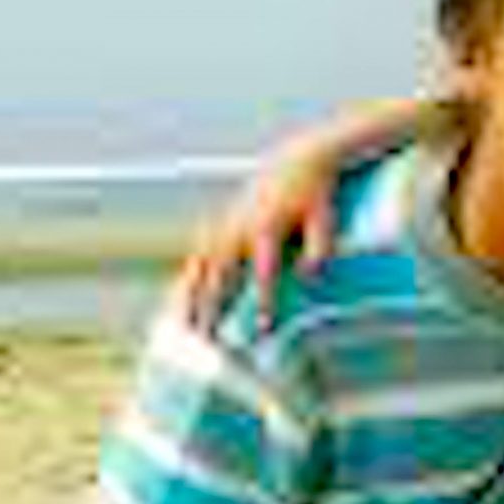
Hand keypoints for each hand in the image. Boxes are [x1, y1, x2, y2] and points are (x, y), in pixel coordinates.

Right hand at [173, 146, 343, 331]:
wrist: (298, 162)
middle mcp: (238, 227)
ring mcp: (223, 226)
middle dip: (212, 308)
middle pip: (219, 274)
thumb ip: (319, 247)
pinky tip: (178, 309)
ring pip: (199, 268)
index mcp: (266, 226)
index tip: (263, 329)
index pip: (263, 271)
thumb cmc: (315, 195)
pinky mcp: (217, 228)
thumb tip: (308, 277)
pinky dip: (186, 284)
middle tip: (207, 342)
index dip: (263, 300)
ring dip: (188, 299)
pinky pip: (197, 261)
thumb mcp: (325, 217)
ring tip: (181, 331)